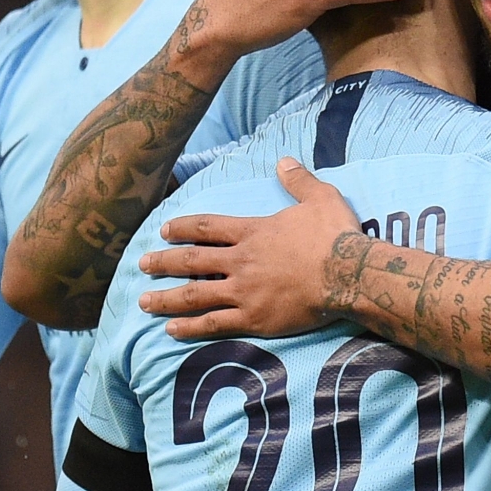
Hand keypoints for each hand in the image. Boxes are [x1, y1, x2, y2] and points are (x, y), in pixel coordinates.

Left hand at [139, 157, 361, 339]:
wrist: (348, 274)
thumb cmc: (335, 236)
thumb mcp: (320, 197)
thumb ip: (298, 179)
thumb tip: (284, 160)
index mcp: (253, 232)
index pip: (208, 227)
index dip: (183, 228)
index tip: (164, 230)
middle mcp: (241, 260)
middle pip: (193, 260)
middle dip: (164, 261)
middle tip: (142, 264)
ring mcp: (244, 291)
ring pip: (194, 294)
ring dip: (166, 297)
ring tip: (144, 300)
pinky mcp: (254, 318)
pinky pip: (213, 323)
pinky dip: (189, 328)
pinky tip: (170, 330)